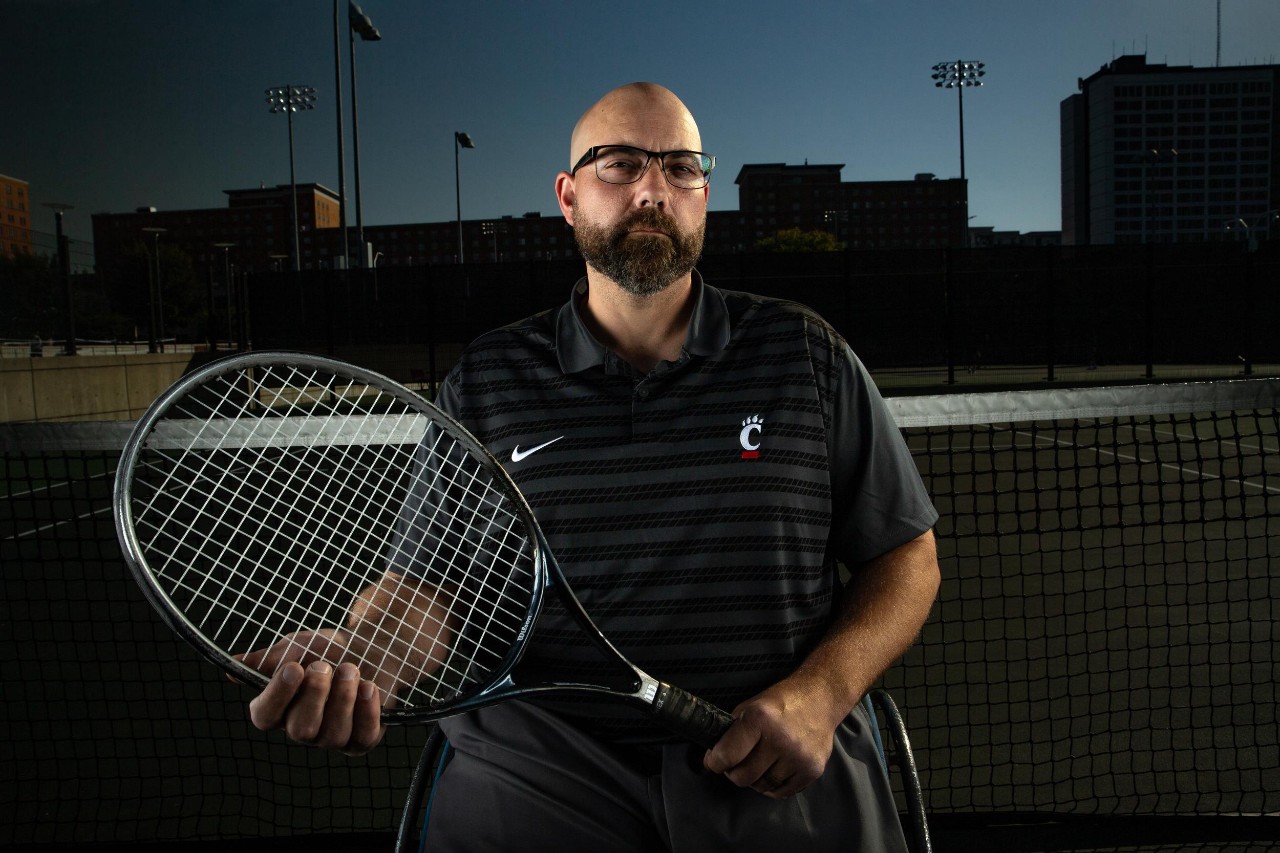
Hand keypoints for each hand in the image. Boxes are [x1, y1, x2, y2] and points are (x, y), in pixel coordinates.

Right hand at [237, 629, 387, 754]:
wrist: (371, 644)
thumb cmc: (329, 649)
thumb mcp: (299, 646)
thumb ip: (272, 658)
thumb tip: (238, 664)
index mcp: (280, 708)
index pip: (264, 717)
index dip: (277, 696)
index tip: (293, 668)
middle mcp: (303, 728)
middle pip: (300, 730)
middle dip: (314, 694)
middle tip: (324, 665)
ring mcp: (333, 737)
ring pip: (333, 735)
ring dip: (343, 698)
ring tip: (350, 668)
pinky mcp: (362, 738)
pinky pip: (363, 737)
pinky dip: (366, 711)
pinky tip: (368, 686)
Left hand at [702, 675, 840, 798]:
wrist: (821, 699)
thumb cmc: (781, 702)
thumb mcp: (750, 706)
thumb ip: (731, 732)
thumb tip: (711, 761)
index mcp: (760, 718)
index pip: (727, 755)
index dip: (715, 762)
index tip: (713, 762)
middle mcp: (780, 739)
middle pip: (744, 777)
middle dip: (734, 773)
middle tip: (736, 764)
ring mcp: (798, 757)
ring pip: (762, 786)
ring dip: (755, 779)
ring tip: (758, 763)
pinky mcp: (813, 770)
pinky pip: (782, 793)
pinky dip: (773, 786)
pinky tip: (774, 770)